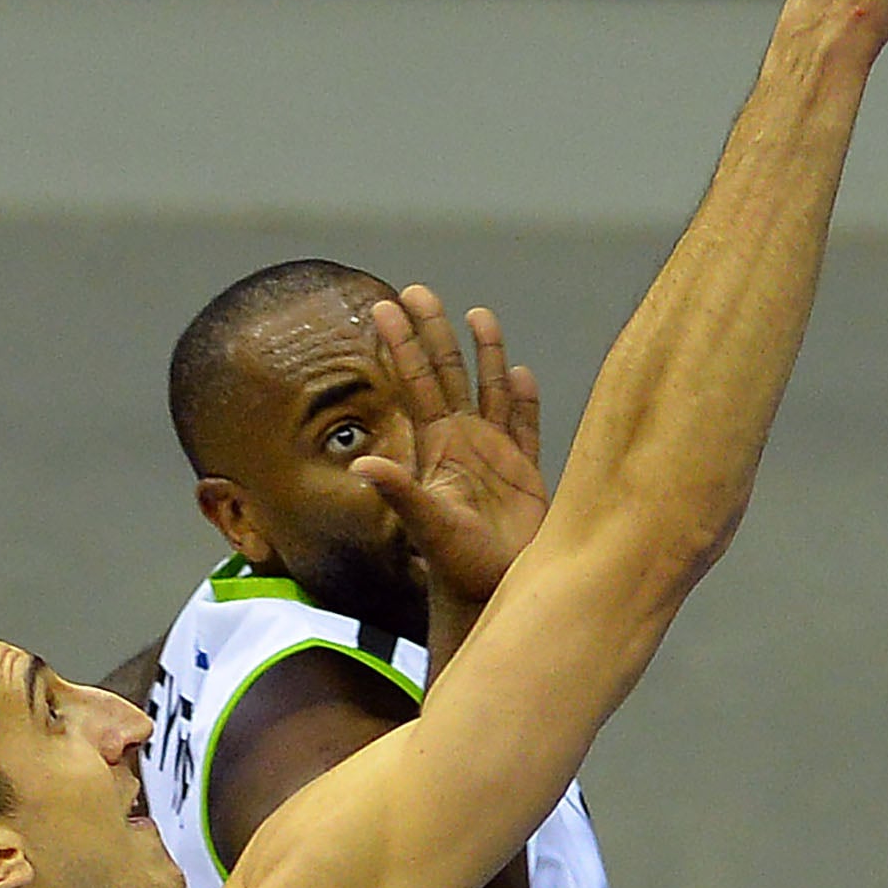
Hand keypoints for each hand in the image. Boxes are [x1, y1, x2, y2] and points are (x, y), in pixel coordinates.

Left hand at [347, 287, 549, 621]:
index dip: (402, 345)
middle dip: (433, 333)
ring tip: (477, 314)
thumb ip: (400, 492)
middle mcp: (463, 444)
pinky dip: (524, 399)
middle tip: (417, 290)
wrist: (495, 597)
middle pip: (448, 374)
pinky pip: (526, 426)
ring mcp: (495, 456)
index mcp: (438, 448)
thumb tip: (362, 464)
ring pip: (489, 391)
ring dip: (484, 354)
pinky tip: (520, 372)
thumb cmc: (458, 568)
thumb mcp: (428, 526)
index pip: (417, 383)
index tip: (384, 305)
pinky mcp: (526, 474)